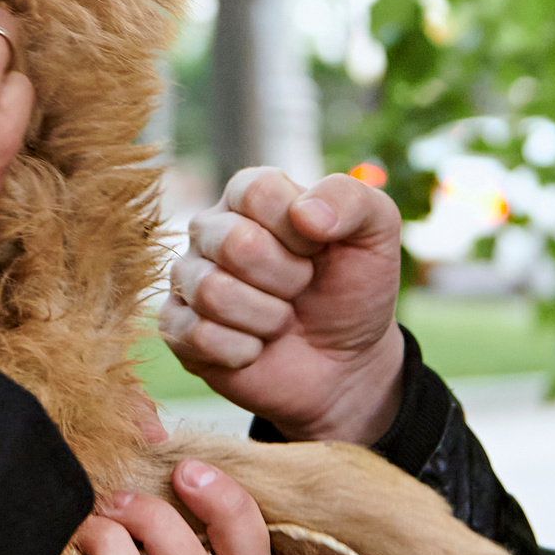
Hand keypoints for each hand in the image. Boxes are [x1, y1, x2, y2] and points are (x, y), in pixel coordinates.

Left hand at [75, 418, 363, 554]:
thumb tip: (153, 423)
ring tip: (111, 506)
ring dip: (153, 525)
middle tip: (189, 471)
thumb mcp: (117, 473)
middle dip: (231, 513)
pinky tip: (80, 538)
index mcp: (208, 554)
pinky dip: (103, 548)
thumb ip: (143, 443)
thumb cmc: (74, 513)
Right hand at [158, 168, 405, 443]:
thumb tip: (304, 213)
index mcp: (251, 194)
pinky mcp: (178, 328)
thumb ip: (351, 199)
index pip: (255, 191)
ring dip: (267, 318)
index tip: (319, 248)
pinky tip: (257, 348)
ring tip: (282, 319)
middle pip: (233, 242)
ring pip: (212, 291)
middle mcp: (211, 229)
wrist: (347, 363)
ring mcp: (189, 278)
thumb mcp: (377, 233)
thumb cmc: (354, 288)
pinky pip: (196, 336)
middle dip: (287, 277)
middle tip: (302, 287)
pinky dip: (243, 351)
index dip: (299, 229)